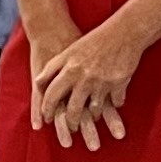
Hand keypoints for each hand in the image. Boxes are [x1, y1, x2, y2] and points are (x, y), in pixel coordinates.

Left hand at [30, 22, 143, 149]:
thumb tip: (37, 83)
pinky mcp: (119, 84)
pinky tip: (112, 106)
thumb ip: (52, 68)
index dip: (47, 110)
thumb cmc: (92, 42)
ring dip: (93, 116)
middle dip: (71, 122)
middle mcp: (84, 80)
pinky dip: (114, 105)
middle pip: (74, 109)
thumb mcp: (68, 52)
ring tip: (91, 119)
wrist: (123, 33)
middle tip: (71, 128)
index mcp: (69, 71)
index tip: (47, 119)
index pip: (52, 96)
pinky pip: (116, 103)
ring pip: (95, 110)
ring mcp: (103, 83)